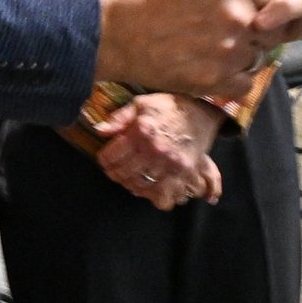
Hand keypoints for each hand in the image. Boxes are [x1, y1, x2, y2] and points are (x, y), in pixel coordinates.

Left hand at [93, 94, 225, 209]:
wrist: (202, 113)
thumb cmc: (169, 107)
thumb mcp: (141, 104)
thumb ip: (119, 118)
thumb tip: (99, 131)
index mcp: (143, 131)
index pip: (111, 156)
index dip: (104, 158)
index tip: (105, 158)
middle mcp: (156, 150)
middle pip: (123, 174)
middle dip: (114, 172)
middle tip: (114, 169)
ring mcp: (171, 165)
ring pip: (139, 187)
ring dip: (130, 184)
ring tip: (130, 176)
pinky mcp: (183, 175)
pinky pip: (163, 199)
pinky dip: (153, 196)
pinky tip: (149, 186)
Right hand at [94, 0, 287, 99]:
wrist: (117, 32)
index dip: (272, 9)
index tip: (257, 14)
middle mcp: (239, 16)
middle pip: (274, 32)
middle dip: (258, 34)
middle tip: (227, 34)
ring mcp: (230, 51)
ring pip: (258, 58)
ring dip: (243, 57)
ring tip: (210, 50)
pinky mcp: (216, 80)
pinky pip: (245, 84)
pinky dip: (233, 80)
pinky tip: (211, 68)